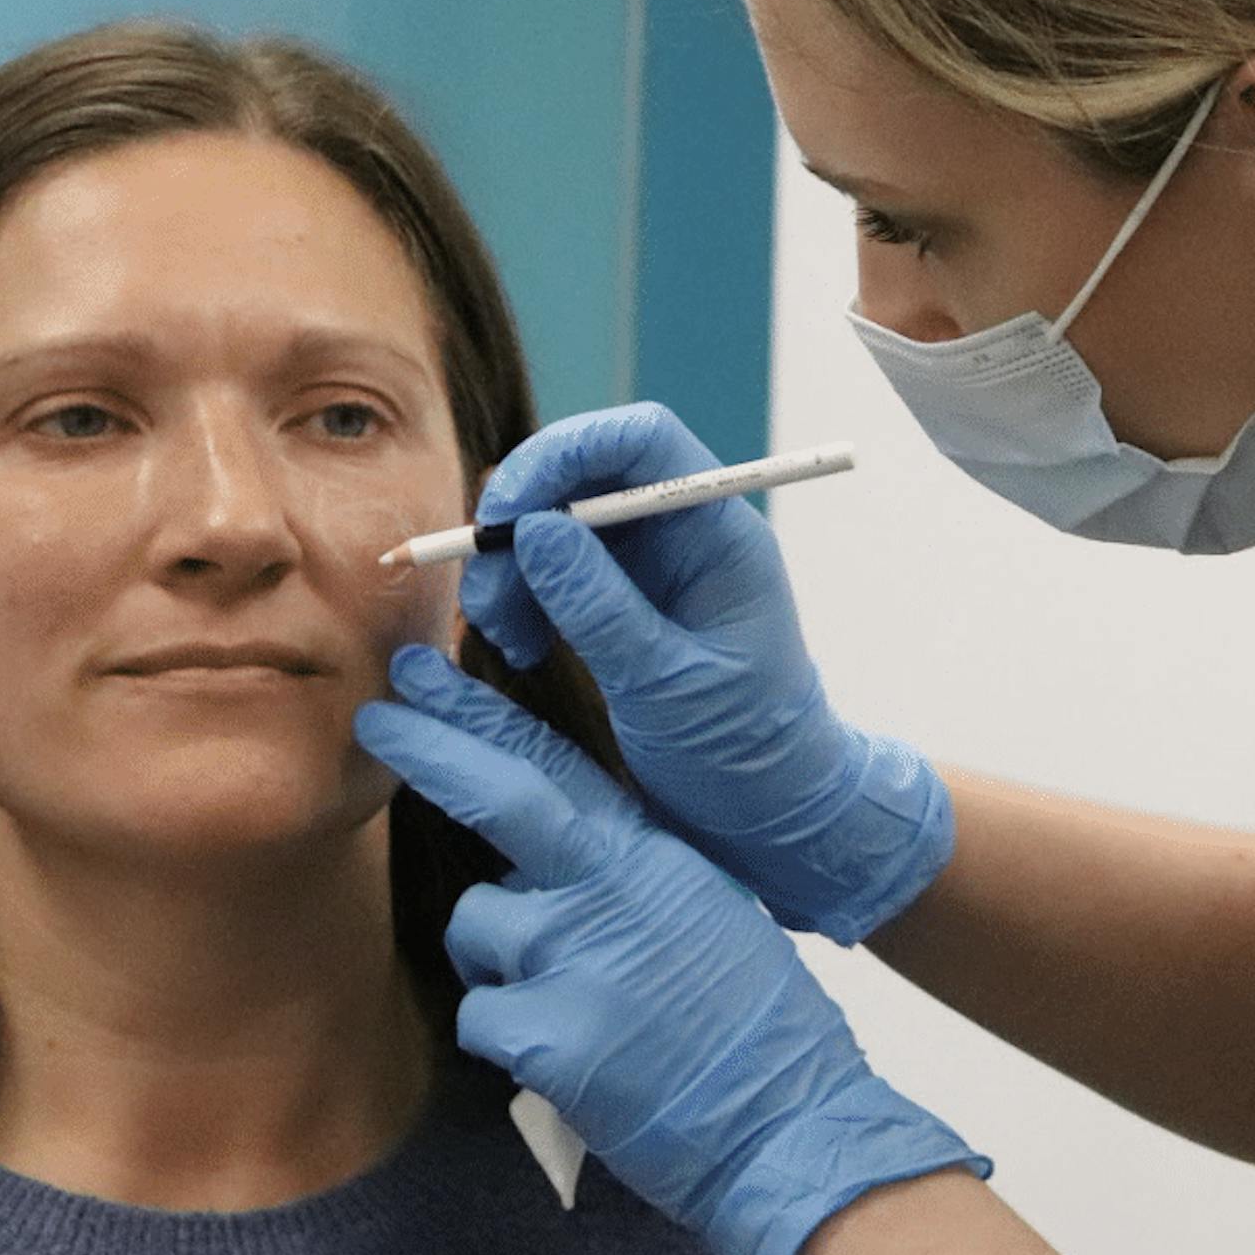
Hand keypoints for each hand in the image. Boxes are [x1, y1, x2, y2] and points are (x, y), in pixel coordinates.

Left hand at [356, 647, 984, 1254]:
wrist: (790, 1125)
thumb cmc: (753, 1029)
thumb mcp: (706, 914)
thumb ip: (631, 874)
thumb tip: (560, 853)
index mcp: (652, 858)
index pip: (555, 766)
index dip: (482, 718)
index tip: (426, 678)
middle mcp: (612, 891)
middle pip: (502, 797)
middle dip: (432, 748)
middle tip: (379, 715)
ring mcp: (578, 958)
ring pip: (476, 927)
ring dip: (497, 963)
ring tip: (570, 1008)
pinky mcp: (550, 1036)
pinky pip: (479, 1016)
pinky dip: (507, 1039)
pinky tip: (569, 1063)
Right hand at [463, 402, 950, 944]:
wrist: (769, 812)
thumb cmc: (744, 752)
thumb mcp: (667, 686)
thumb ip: (601, 607)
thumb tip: (534, 528)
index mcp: (719, 532)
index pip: (641, 441)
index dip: (566, 454)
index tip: (506, 514)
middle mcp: (682, 533)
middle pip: (581, 475)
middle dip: (519, 524)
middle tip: (485, 594)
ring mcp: (649, 565)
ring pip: (554, 525)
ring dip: (510, 572)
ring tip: (507, 643)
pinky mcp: (618, 602)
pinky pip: (551, 573)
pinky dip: (520, 602)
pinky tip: (518, 653)